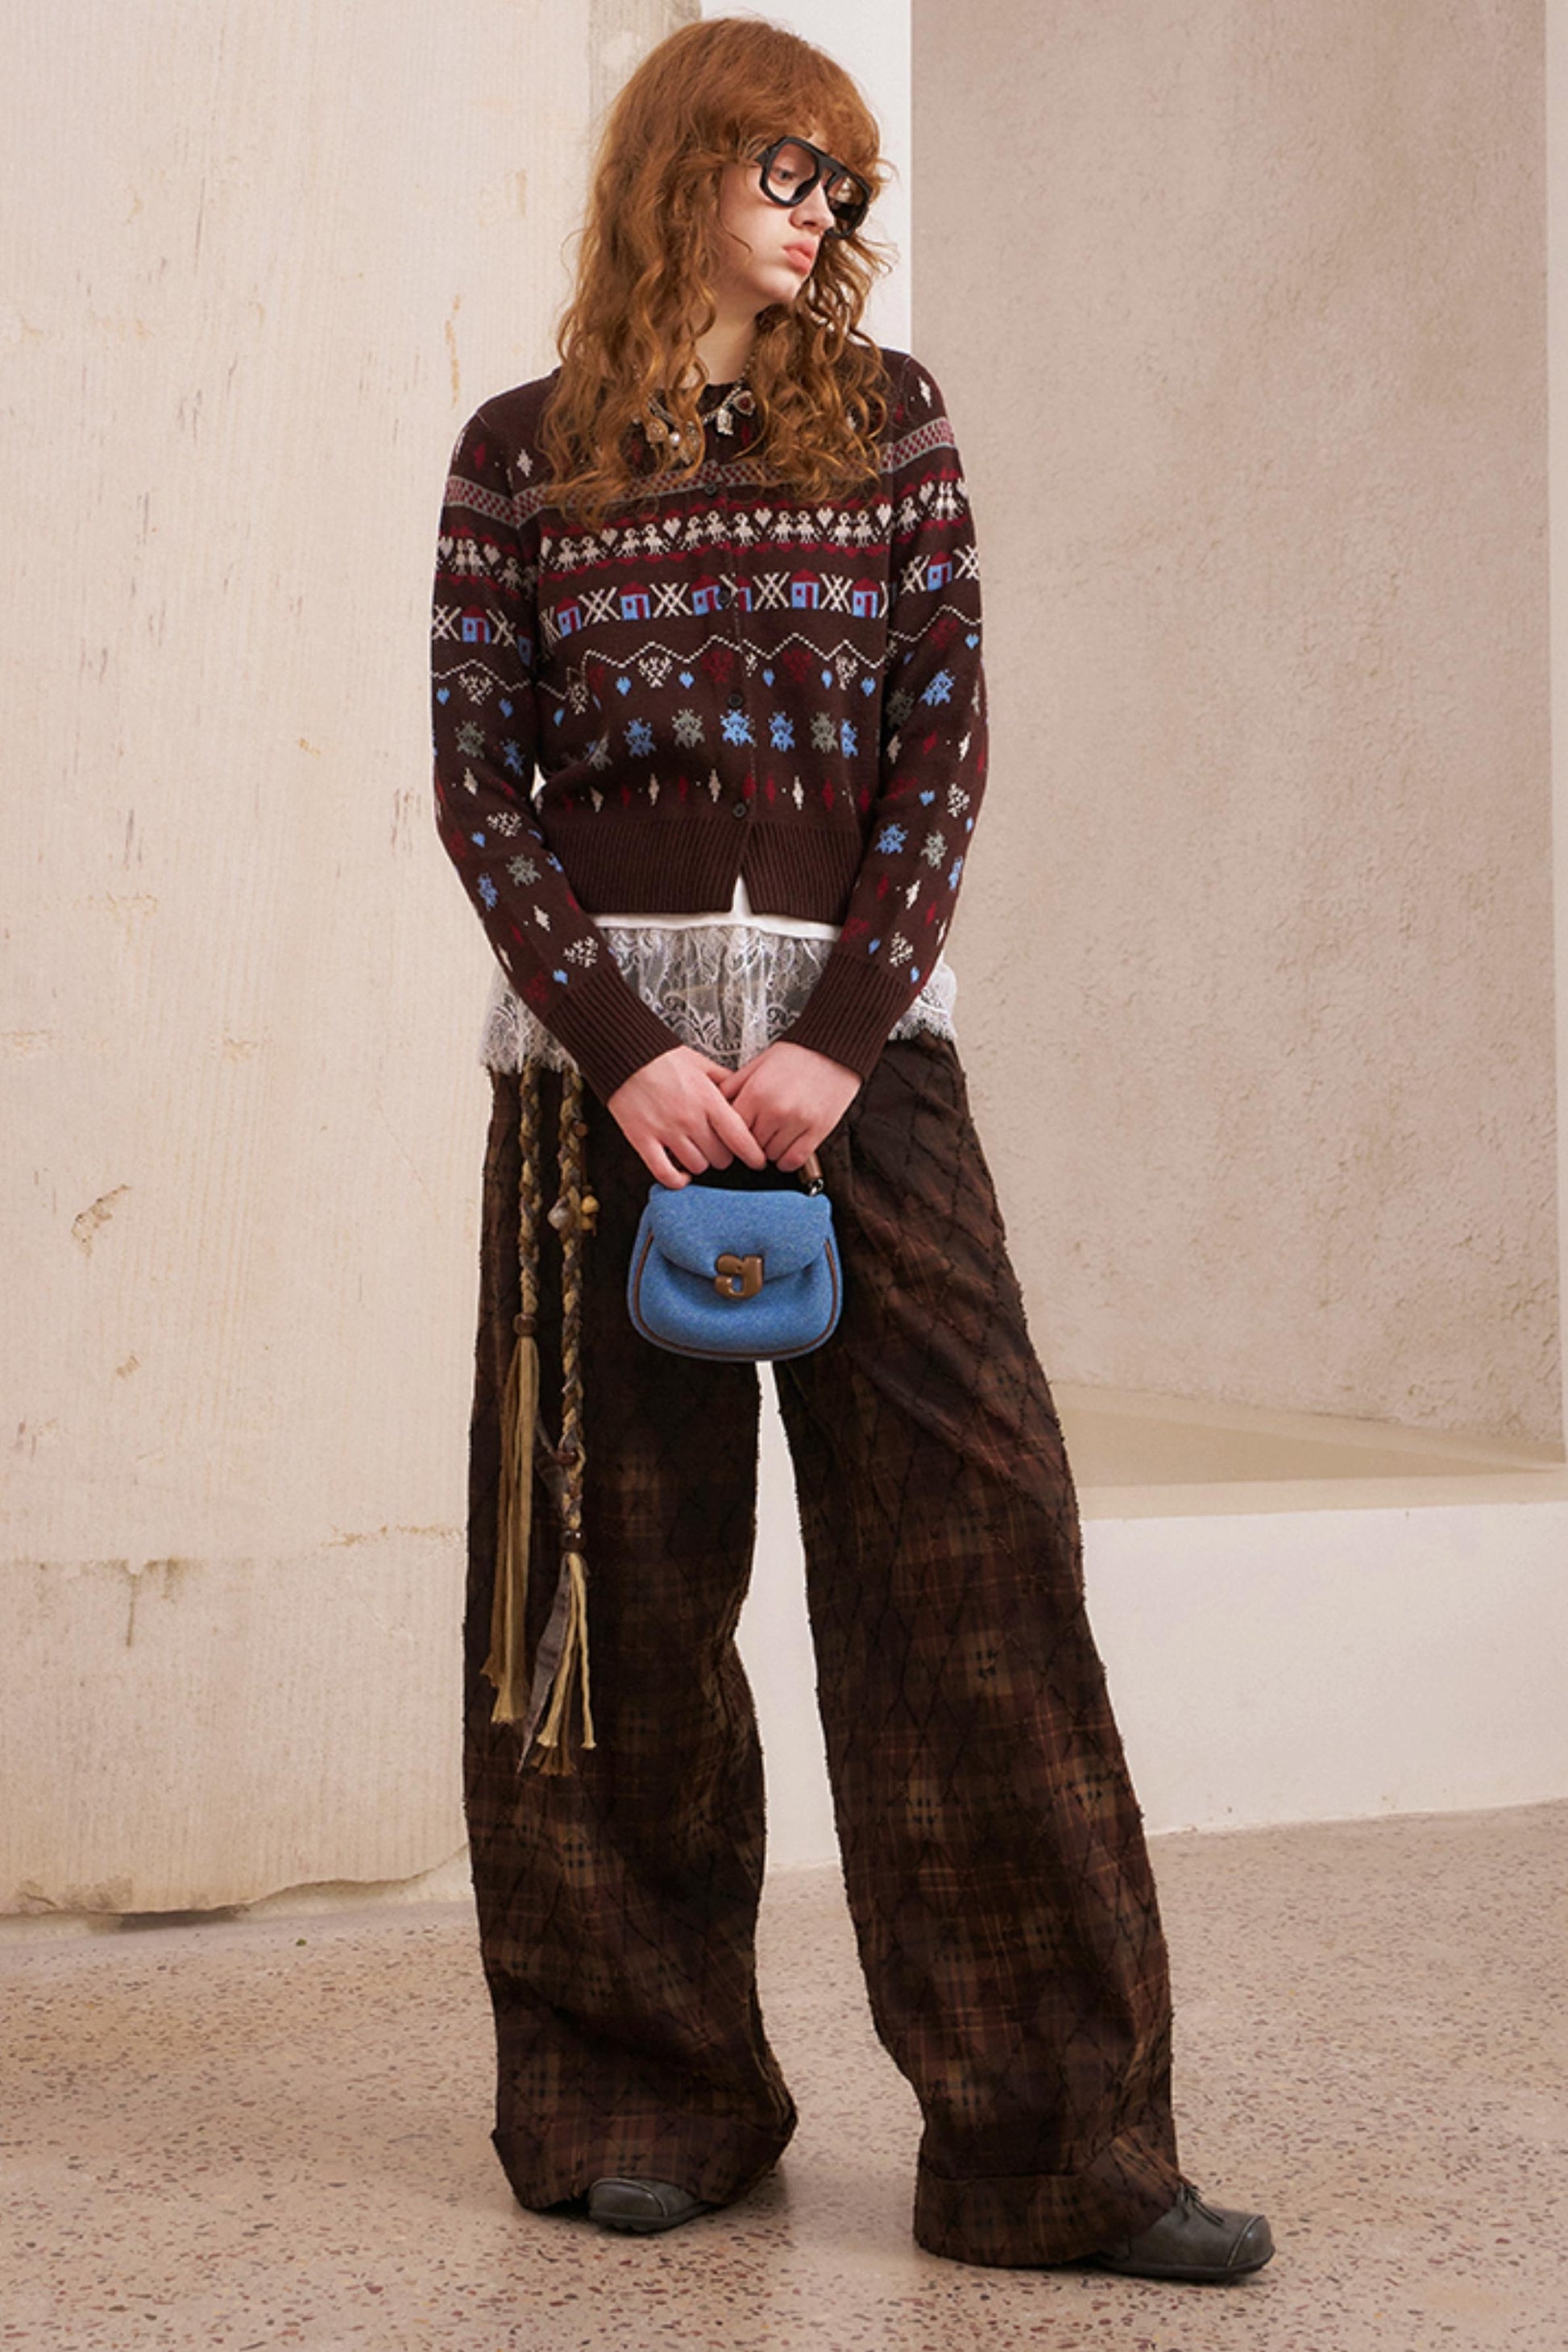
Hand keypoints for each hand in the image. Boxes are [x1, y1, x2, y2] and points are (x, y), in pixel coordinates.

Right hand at [607, 1045, 770, 1188]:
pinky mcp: (643, 1140)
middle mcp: (690, 1119)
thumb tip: (743, 1094)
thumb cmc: (663, 1059)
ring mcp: (666, 1131)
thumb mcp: (702, 1063)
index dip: (753, 1155)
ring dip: (700, 1164)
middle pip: (720, 1157)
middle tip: (717, 1148)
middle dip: (723, 1156)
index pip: (739, 1138)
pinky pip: (665, 1173)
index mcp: (708, 1100)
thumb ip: (725, 1081)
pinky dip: (676, 1180)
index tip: (757, 1161)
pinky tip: (681, 1174)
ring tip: (696, 1153)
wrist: (626, 1057)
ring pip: (697, 1166)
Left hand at [714, 1040, 861, 1172]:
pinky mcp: (817, 1131)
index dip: (733, 1131)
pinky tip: (788, 1146)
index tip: (738, 1130)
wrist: (835, 1050)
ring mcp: (797, 1122)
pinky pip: (793, 1160)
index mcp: (756, 1092)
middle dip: (752, 1140)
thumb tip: (716, 1102)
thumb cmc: (798, 1055)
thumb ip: (735, 1084)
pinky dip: (787, 1159)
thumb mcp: (759, 1062)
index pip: (732, 1129)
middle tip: (760, 1129)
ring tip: (776, 1133)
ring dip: (770, 1149)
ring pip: (771, 1155)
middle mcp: (775, 1110)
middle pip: (750, 1145)